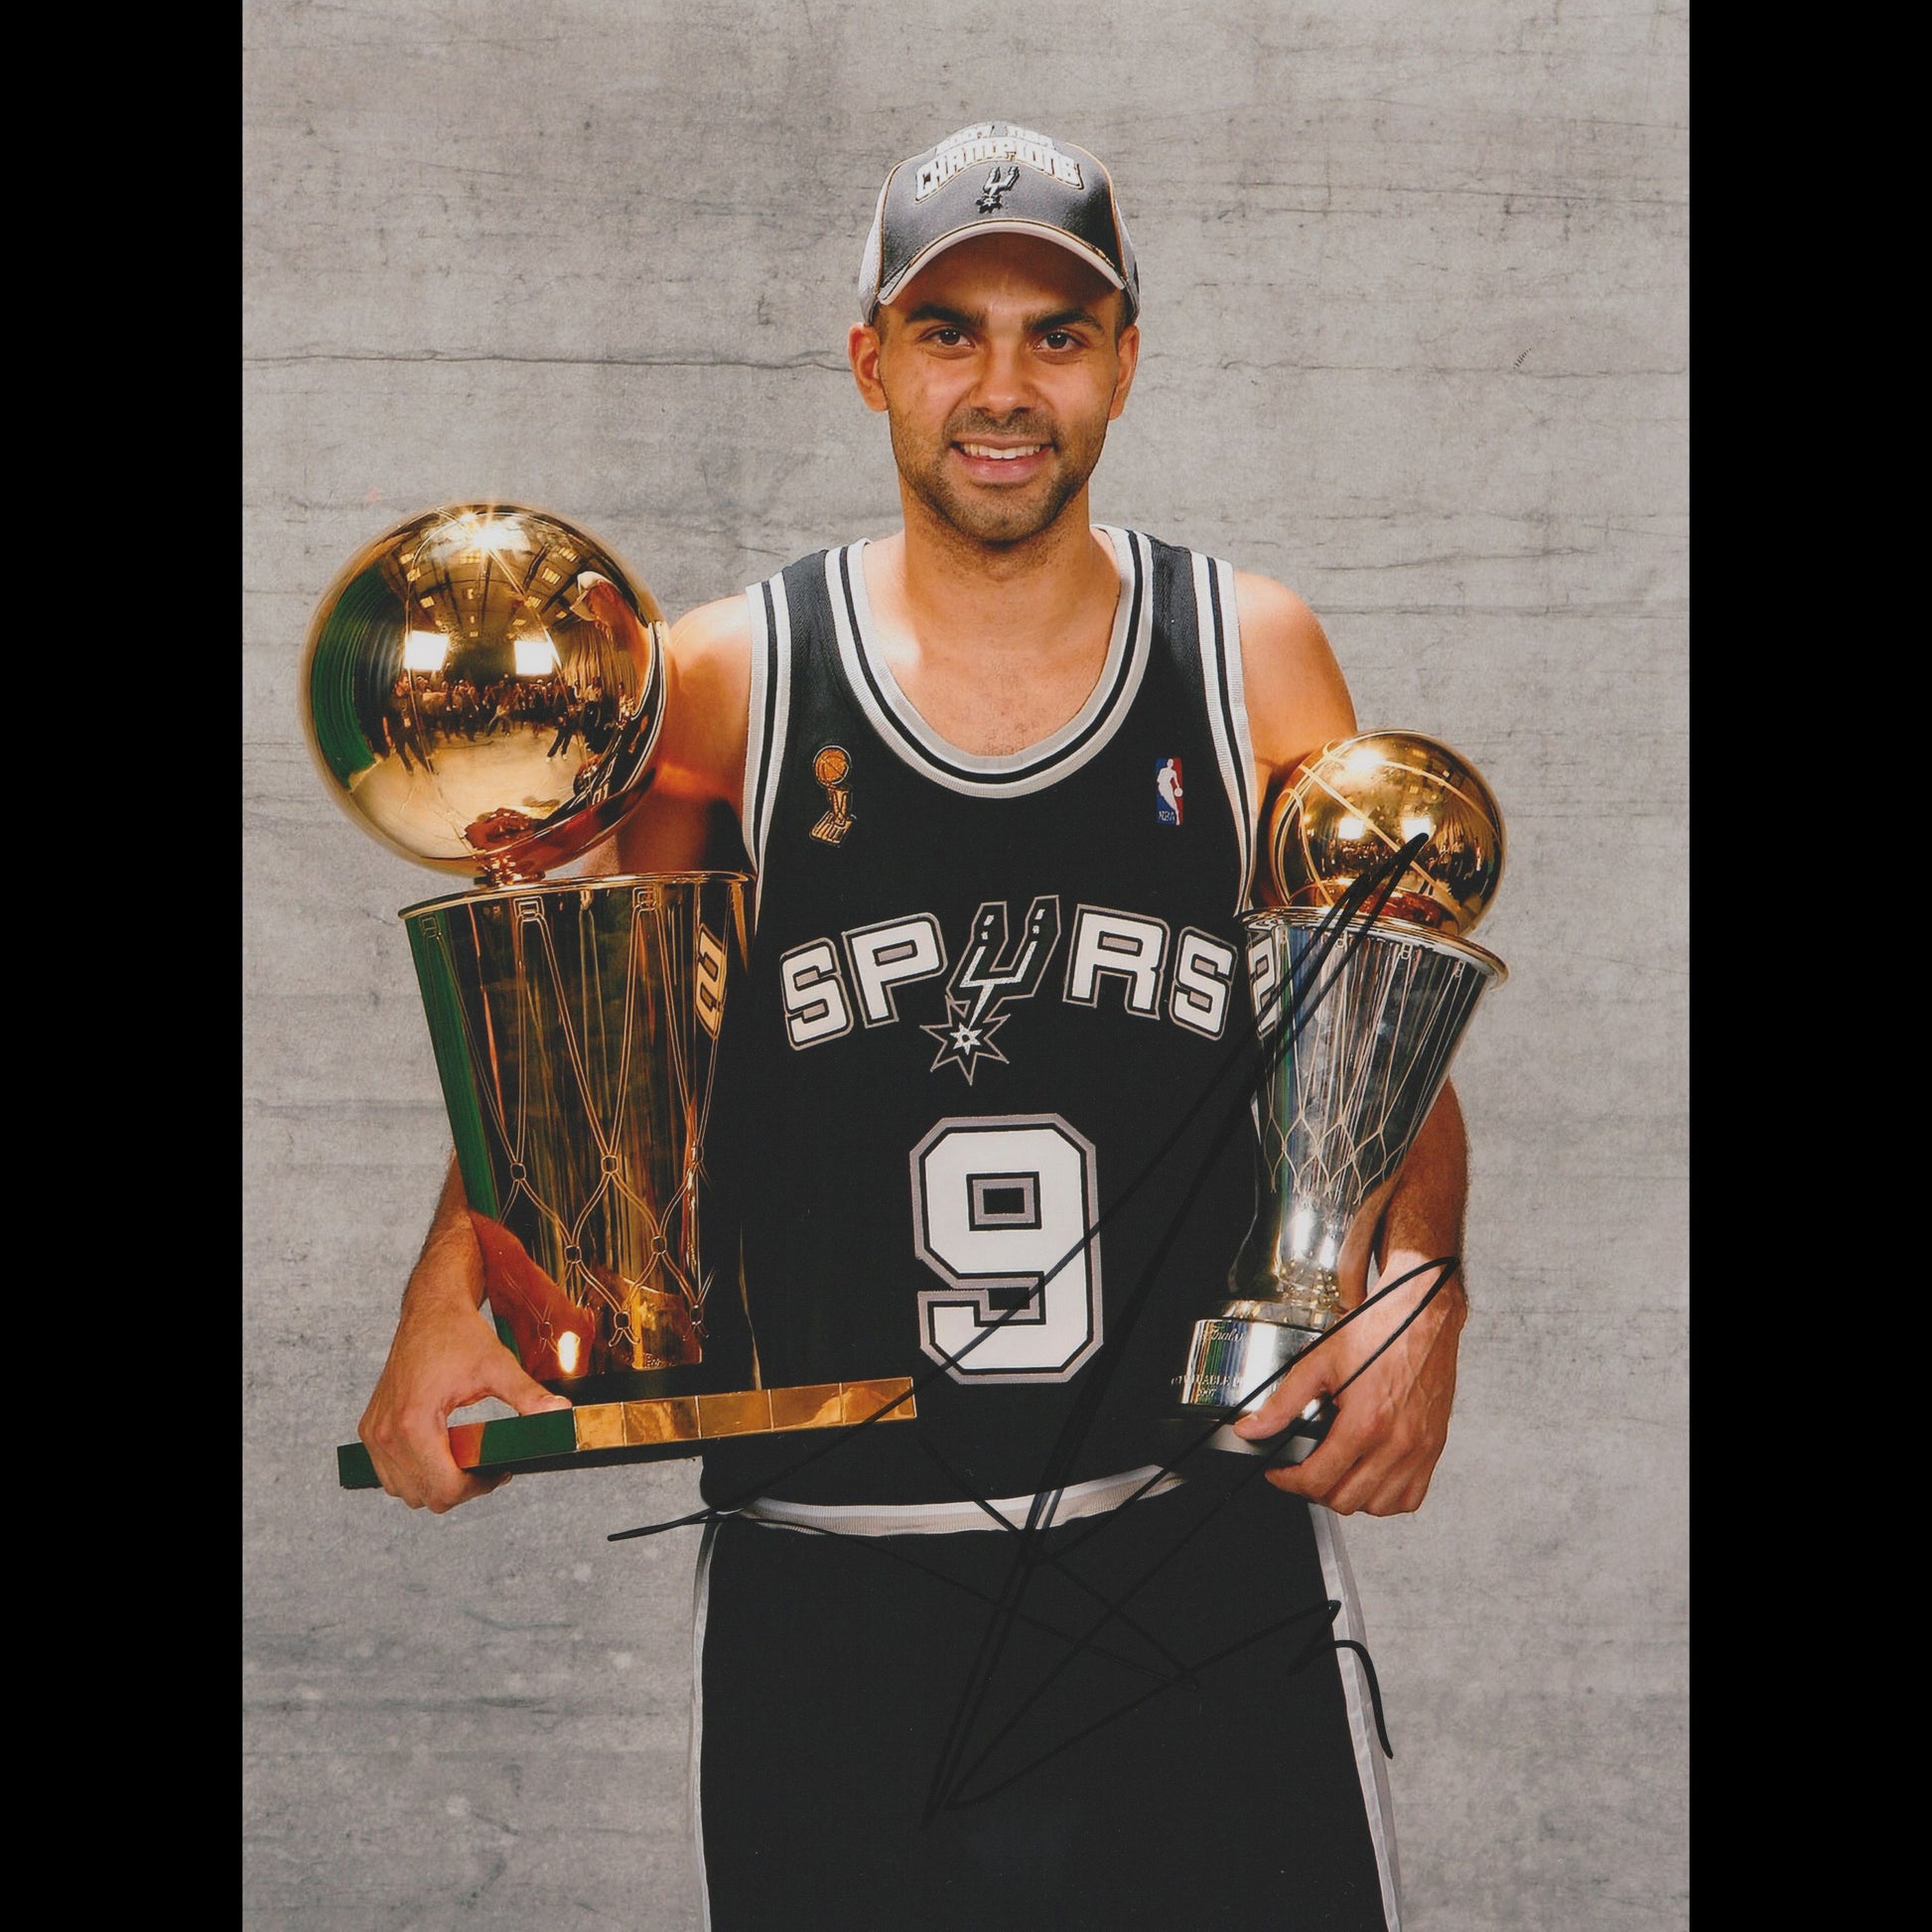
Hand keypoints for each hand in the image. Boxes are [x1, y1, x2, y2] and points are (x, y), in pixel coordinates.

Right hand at [357, 1208, 570, 1513]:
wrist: (429, 1309)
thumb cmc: (458, 1334)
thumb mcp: (498, 1365)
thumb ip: (527, 1395)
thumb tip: (560, 1414)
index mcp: (414, 1423)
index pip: (443, 1487)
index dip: (477, 1488)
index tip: (500, 1470)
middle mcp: (386, 1433)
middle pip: (424, 1496)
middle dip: (461, 1488)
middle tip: (488, 1466)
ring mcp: (374, 1433)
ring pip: (405, 1490)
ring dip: (436, 1484)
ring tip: (466, 1459)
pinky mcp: (371, 1429)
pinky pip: (390, 1473)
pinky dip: (416, 1472)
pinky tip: (443, 1451)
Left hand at [1233, 1251, 1466, 1515]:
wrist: (1423, 1314)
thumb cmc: (1379, 1331)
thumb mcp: (1319, 1362)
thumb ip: (1283, 1403)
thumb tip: (1252, 1428)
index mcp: (1366, 1424)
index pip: (1318, 1480)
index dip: (1288, 1481)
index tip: (1279, 1471)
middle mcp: (1396, 1444)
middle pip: (1346, 1501)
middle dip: (1315, 1490)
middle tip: (1303, 1469)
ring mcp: (1419, 1449)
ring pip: (1379, 1506)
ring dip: (1352, 1496)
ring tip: (1336, 1472)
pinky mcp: (1434, 1447)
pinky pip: (1411, 1496)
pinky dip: (1388, 1496)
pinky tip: (1370, 1474)